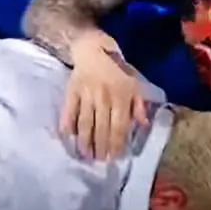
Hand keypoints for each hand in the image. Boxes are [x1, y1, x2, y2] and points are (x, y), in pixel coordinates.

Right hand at [62, 33, 148, 158]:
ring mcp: (86, 94)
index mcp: (121, 96)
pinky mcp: (72, 91)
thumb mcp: (135, 83)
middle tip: (98, 162)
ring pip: (85, 122)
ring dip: (85, 141)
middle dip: (100, 147)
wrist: (93, 47)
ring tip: (84, 155)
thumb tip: (142, 125)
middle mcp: (104, 97)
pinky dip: (68, 123)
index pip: (118, 125)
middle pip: (102, 127)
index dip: (116, 143)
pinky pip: (69, 110)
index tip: (114, 157)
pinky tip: (68, 136)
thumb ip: (139, 105)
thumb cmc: (117, 68)